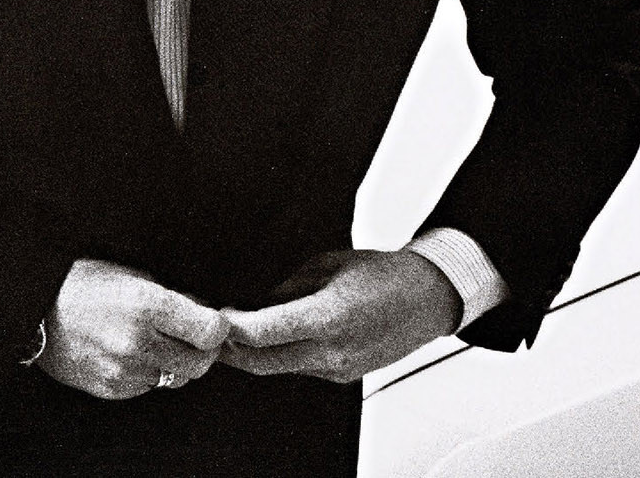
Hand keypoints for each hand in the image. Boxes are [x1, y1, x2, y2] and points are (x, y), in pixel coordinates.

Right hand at [37, 258, 229, 399]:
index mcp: (147, 305)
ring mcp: (124, 371)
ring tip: (158, 340)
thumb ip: (173, 298)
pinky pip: (148, 386)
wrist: (38, 312)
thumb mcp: (133, 276)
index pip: (209, 331)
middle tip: (195, 335)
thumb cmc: (87, 284)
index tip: (213, 321)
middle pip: (199, 363)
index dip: (217, 327)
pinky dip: (150, 372)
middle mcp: (138, 343)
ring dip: (176, 363)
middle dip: (203, 351)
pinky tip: (133, 352)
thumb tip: (205, 314)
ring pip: (175, 378)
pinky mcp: (112, 389)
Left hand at [219, 248, 460, 384]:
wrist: (427, 299)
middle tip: (212, 332)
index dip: (233, 328)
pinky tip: (274, 336)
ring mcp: (338, 368)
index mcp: (329, 316)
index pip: (265, 332)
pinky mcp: (343, 375)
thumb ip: (291, 287)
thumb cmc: (383, 273)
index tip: (216, 316)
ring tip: (237, 330)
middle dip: (232, 351)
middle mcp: (332, 350)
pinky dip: (281, 354)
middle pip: (263, 362)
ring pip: (280, 368)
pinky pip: (301, 367)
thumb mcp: (330, 264)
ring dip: (255, 354)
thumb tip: (259, 304)